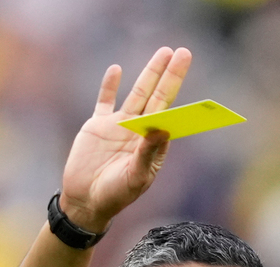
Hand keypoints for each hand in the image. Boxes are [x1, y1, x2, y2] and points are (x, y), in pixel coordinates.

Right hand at [58, 47, 191, 233]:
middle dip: (170, 74)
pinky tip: (117, 69)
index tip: (194, 84)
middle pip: (158, 96)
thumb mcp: (134, 177)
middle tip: (184, 52)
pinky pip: (105, 100)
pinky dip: (110, 85)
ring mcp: (119, 126)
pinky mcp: (97, 125)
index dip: (182, 98)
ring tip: (162, 52)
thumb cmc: (115, 195)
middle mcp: (140, 131)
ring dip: (149, 73)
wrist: (85, 201)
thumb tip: (163, 128)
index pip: (171, 114)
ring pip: (137, 93)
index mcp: (154, 144)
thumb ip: (148, 153)